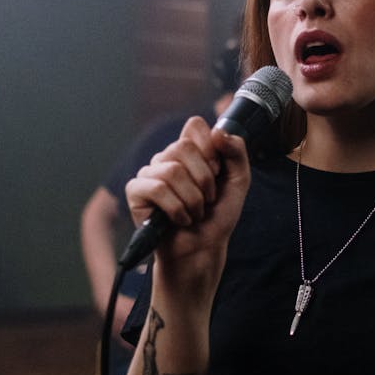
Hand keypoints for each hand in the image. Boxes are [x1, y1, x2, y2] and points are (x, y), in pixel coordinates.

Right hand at [124, 116, 250, 286]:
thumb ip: (236, 152)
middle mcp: (167, 158)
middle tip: (208, 199)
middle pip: (183, 147)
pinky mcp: (136, 191)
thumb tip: (218, 131)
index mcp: (190, 151)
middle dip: (204, 179)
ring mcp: (149, 173)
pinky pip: (156, 188)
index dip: (210, 148)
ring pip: (171, 170)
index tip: (217, 171)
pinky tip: (180, 219)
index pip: (194, 125)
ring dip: (192, 199)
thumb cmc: (217, 216)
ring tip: (195, 213)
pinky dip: (176, 208)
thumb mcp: (238, 182)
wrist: (203, 249)